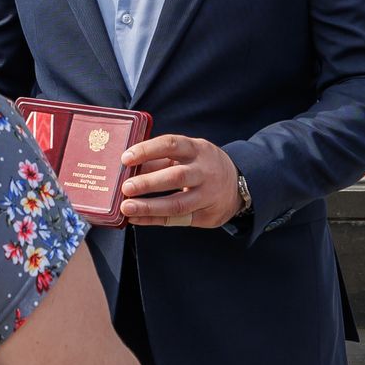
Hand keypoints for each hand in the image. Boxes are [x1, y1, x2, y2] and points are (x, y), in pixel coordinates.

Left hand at [116, 134, 243, 227]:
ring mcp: (208, 195)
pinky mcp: (207, 215)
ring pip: (178, 203)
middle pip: (176, 176)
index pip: (171, 145)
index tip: (126, 158)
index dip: (147, 150)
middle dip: (149, 182)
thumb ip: (159, 161)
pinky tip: (136, 218)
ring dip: (150, 207)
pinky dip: (154, 220)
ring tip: (126, 207)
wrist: (238, 186)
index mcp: (197, 149)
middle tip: (125, 188)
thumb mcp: (187, 156)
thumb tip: (127, 169)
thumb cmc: (201, 167)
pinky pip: (178, 219)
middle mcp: (204, 171)